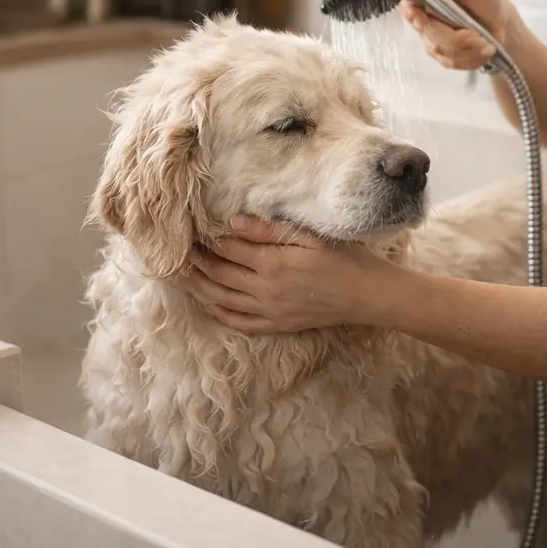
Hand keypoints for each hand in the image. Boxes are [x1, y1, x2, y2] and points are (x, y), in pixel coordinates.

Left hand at [183, 216, 391, 333]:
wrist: (367, 296)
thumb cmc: (344, 259)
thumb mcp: (310, 236)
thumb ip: (270, 230)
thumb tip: (234, 222)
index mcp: (272, 264)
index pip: (229, 249)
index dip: (209, 239)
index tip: (193, 230)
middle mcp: (265, 290)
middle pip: (219, 274)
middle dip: (197, 262)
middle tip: (178, 252)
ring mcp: (270, 311)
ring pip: (223, 300)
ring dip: (201, 287)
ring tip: (184, 276)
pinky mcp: (278, 325)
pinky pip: (240, 322)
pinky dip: (221, 314)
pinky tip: (211, 305)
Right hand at [400, 0, 517, 70]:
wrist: (502, 23)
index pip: (409, 6)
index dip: (413, 15)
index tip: (423, 20)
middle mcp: (423, 18)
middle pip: (429, 34)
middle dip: (456, 38)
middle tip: (478, 36)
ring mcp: (431, 39)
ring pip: (442, 51)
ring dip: (468, 49)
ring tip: (486, 43)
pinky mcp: (442, 56)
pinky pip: (452, 63)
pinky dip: (472, 58)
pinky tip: (483, 50)